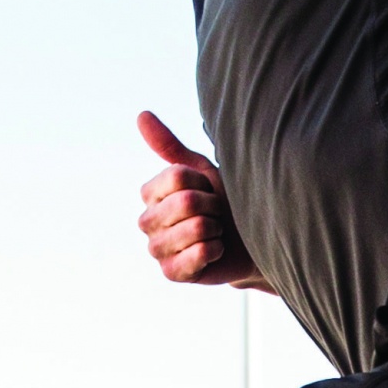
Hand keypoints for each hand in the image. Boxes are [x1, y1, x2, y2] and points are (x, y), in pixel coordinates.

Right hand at [135, 112, 263, 286]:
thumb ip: (170, 147)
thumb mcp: (200, 170)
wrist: (246, 239)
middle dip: (213, 206)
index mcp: (150, 193)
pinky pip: (196, 255)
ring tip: (215, 231)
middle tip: (216, 214)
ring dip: (216, 229)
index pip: (177, 176)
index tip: (208, 189)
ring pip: (194, 228)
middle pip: (187, 201)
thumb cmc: (223, 201)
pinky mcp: (171, 272)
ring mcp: (157, 249)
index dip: (203, 182)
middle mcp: (147, 221)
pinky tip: (215, 251)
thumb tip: (141, 115)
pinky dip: (214, 250)